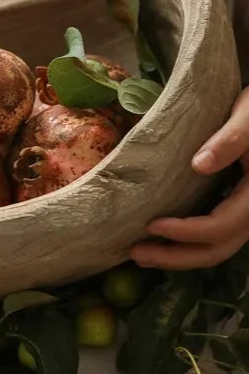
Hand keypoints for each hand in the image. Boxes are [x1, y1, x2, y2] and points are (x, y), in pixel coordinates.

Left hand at [131, 87, 248, 269]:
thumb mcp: (248, 116)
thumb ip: (230, 139)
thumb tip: (200, 164)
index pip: (221, 226)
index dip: (187, 232)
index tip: (152, 225)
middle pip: (217, 249)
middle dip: (176, 257)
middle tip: (136, 253)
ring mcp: (244, 212)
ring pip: (216, 248)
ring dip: (179, 256)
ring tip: (142, 254)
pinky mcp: (234, 207)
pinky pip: (214, 236)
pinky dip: (187, 243)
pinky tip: (161, 239)